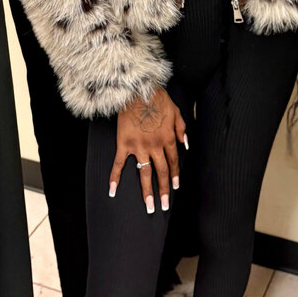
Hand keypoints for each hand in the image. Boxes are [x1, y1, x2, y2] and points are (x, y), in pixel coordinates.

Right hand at [109, 87, 187, 212]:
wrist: (137, 89)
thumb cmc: (157, 98)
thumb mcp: (176, 111)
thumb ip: (181, 129)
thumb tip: (185, 145)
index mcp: (167, 139)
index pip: (173, 162)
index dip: (174, 177)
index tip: (175, 189)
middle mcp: (155, 146)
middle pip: (161, 172)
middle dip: (163, 191)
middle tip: (163, 206)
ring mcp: (139, 146)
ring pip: (144, 173)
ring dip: (147, 191)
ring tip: (149, 206)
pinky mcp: (124, 144)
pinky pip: (120, 164)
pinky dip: (115, 177)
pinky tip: (113, 191)